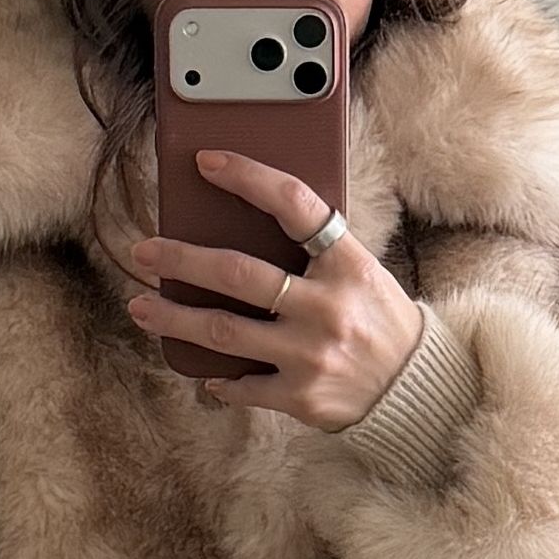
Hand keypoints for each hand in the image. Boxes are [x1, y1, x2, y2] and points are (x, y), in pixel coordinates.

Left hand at [123, 152, 422, 430]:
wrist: (416, 389)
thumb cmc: (378, 321)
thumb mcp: (361, 274)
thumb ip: (315, 252)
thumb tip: (244, 225)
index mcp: (347, 264)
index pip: (294, 204)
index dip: (248, 177)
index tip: (206, 163)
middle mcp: (327, 306)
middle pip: (236, 272)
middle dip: (180, 260)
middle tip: (145, 251)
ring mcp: (311, 354)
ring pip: (222, 330)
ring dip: (174, 317)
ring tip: (143, 307)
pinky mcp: (300, 395)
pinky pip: (242, 384)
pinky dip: (218, 379)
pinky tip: (204, 371)